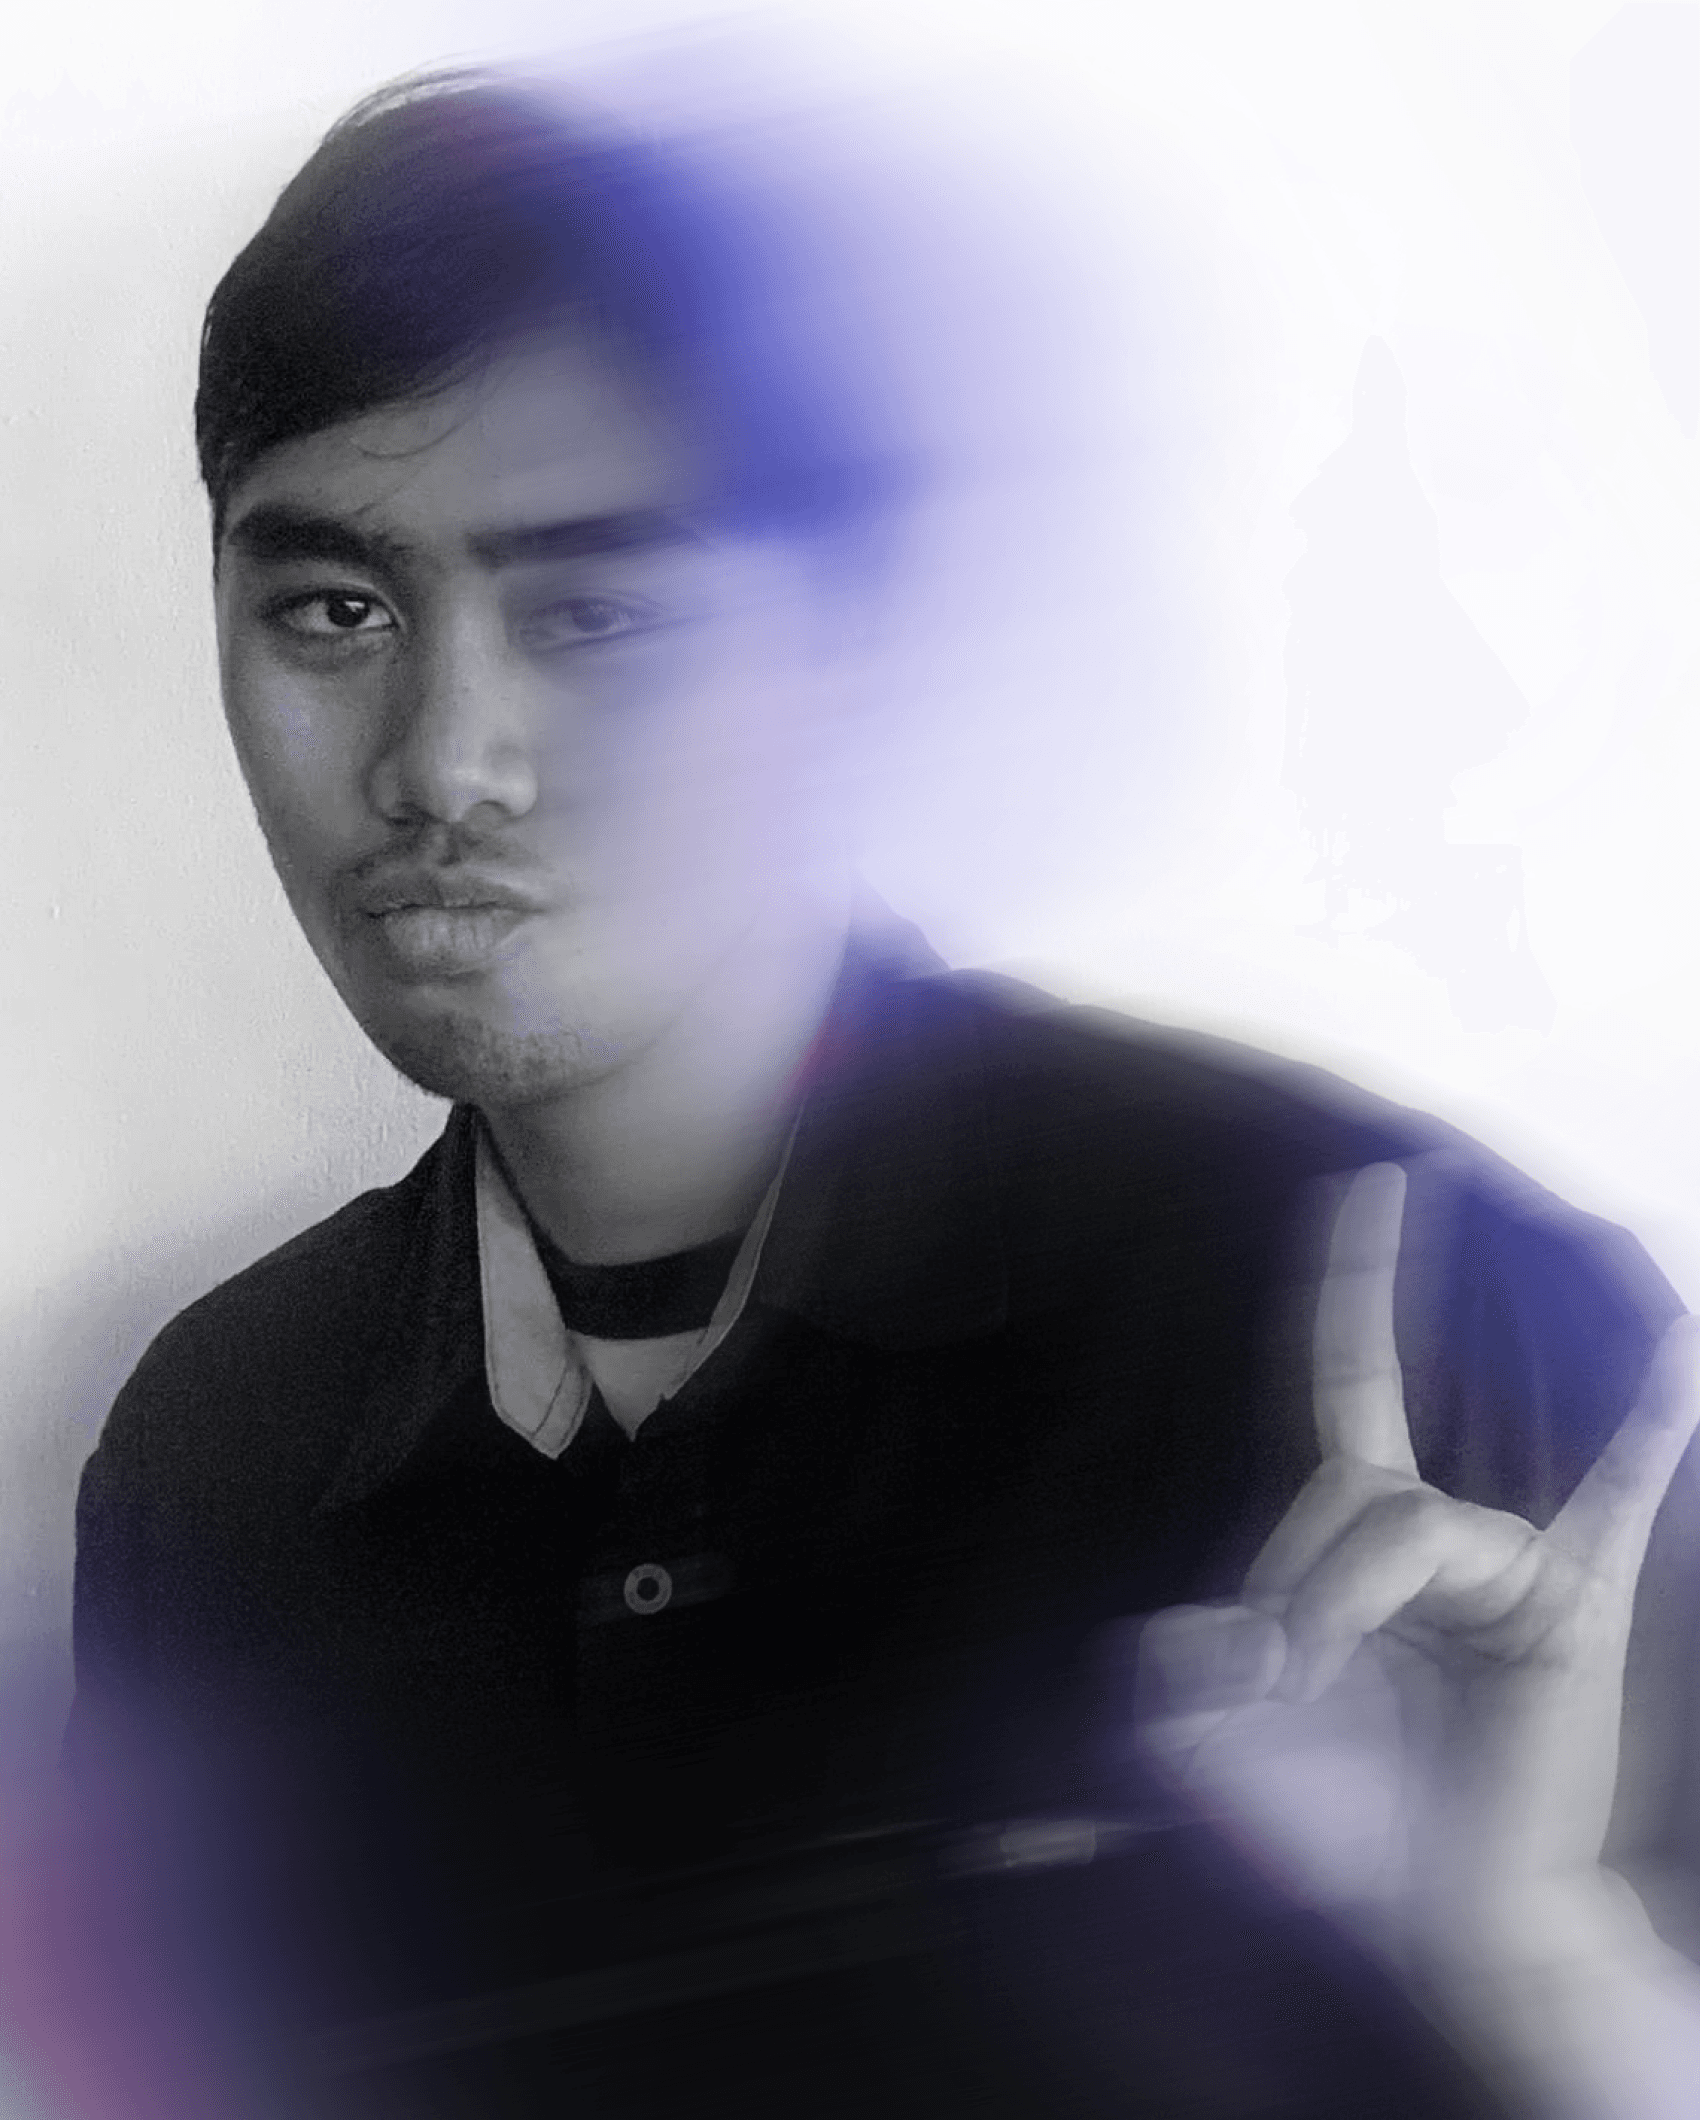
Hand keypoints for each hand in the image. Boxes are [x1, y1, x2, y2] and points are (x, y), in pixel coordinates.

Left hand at [1131, 1162, 1699, 1982]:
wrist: (1454, 1917)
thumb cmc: (1349, 1824)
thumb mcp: (1241, 1732)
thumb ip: (1193, 1675)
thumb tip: (1164, 1651)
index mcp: (1363, 1526)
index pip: (1346, 1372)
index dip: (1346, 1276)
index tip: (1362, 1180)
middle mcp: (1442, 1521)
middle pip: (1338, 1479)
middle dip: (1279, 1573)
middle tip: (1254, 1675)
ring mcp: (1513, 1558)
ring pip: (1397, 1528)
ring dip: (1326, 1609)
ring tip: (1299, 1687)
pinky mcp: (1569, 1608)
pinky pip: (1605, 1495)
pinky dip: (1637, 1423)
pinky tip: (1668, 1357)